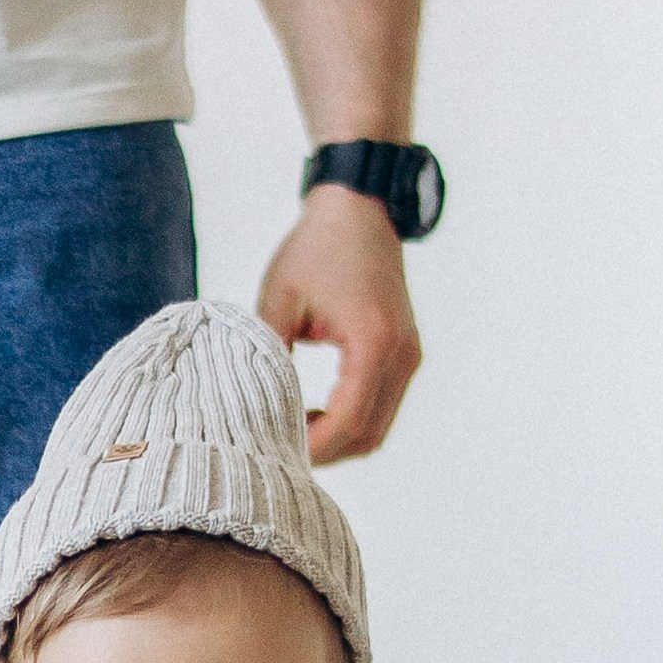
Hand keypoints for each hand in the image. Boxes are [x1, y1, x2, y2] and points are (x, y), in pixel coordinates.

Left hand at [255, 184, 420, 462]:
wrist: (359, 208)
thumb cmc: (315, 247)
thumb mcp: (279, 301)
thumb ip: (269, 357)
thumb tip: (254, 409)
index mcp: (373, 342)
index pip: (347, 421)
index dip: (312, 448)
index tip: (276, 453)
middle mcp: (401, 355)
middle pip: (368, 436)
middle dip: (325, 454)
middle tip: (281, 452)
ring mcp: (409, 357)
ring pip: (378, 429)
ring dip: (338, 441)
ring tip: (295, 433)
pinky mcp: (405, 355)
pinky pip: (381, 407)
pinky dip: (351, 422)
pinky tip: (315, 413)